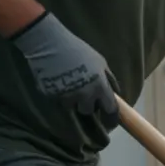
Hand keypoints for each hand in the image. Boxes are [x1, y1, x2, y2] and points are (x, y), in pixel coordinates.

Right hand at [9, 12, 119, 128]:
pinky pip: (57, 100)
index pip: (110, 110)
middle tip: (83, 95)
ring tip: (68, 85)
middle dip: (86, 105)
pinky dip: (58, 94)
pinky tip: (57, 82)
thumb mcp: (100, 62)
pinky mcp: (51, 95)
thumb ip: (108, 79)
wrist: (49, 43)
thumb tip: (115, 93)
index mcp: (100, 86)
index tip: (110, 122)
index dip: (111, 118)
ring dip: (71, 100)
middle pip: (88, 111)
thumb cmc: (77, 50)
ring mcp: (67, 95)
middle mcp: (85, 94)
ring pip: (71, 106)